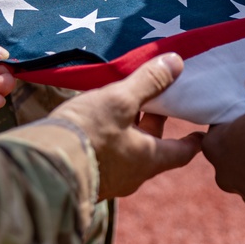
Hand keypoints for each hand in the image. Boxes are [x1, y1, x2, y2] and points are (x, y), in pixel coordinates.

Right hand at [49, 53, 203, 199]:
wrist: (43, 168)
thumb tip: (177, 62)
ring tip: (123, 105)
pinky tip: (96, 122)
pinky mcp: (87, 178)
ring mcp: (109, 180)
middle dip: (155, 125)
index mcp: (149, 160)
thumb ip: (149, 82)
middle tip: (157, 101)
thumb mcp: (120, 100)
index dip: (192, 141)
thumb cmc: (88, 133)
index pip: (182, 153)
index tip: (201, 134)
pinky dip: (110, 139)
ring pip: (128, 151)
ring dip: (129, 130)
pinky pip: (106, 156)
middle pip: (153, 148)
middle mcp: (133, 176)